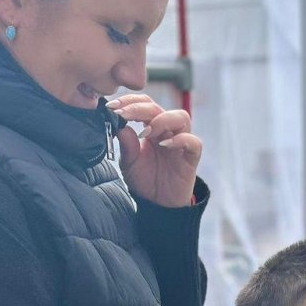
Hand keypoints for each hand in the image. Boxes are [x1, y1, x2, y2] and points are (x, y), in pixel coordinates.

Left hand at [107, 93, 201, 207]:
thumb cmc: (145, 179)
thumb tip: (119, 125)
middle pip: (159, 108)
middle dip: (139, 108)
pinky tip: (164, 145)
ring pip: (181, 118)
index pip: (144, 104)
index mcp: (152, 127)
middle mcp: (167, 131)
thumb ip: (126, 144)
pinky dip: (180, 140)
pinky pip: (192, 141)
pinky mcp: (192, 156)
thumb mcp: (129, 163)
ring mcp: (181, 142)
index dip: (129, 101)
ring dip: (161, 120)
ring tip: (145, 132)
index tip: (112, 107)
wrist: (158, 204)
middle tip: (122, 114)